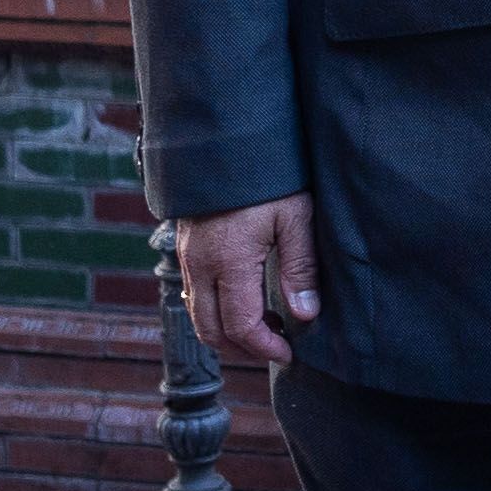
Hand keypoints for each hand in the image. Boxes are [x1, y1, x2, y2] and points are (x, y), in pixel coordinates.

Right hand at [177, 190, 320, 364]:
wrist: (229, 138)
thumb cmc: (269, 174)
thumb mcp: (296, 216)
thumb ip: (301, 268)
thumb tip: (305, 315)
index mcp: (228, 261)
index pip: (239, 326)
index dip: (263, 346)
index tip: (287, 352)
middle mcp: (199, 265)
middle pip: (211, 330)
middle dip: (243, 346)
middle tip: (277, 343)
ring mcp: (187, 256)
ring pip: (197, 315)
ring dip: (226, 330)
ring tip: (265, 324)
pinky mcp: (185, 247)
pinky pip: (192, 293)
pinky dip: (213, 309)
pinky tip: (242, 299)